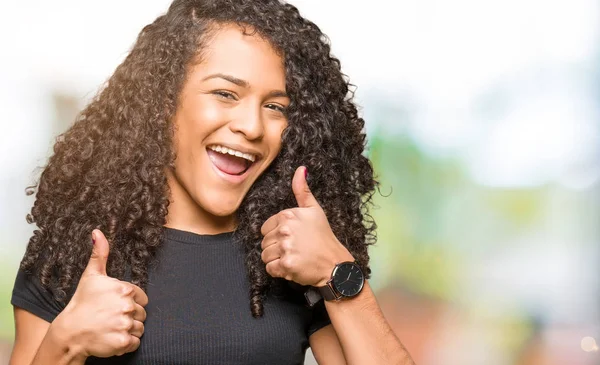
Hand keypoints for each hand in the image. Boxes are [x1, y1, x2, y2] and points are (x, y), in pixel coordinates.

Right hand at [52, 229, 147, 358]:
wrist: (69, 332)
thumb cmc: (82, 303)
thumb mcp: (91, 276)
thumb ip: (99, 254)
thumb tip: (98, 232)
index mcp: (124, 289)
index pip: (142, 298)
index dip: (131, 302)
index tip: (115, 306)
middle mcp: (127, 306)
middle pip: (142, 313)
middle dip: (129, 317)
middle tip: (112, 318)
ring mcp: (125, 324)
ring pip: (140, 328)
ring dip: (129, 330)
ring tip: (112, 328)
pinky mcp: (123, 342)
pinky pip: (136, 343)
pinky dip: (127, 343)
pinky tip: (113, 338)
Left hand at [260, 166, 353, 286]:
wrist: (335, 263)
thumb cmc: (324, 236)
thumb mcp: (314, 210)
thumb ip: (302, 190)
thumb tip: (301, 169)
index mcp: (288, 215)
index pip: (265, 228)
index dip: (276, 235)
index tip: (291, 238)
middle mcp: (285, 230)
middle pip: (264, 242)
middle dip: (276, 248)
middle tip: (294, 249)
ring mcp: (285, 248)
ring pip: (265, 255)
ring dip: (276, 260)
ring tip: (293, 257)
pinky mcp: (286, 265)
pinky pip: (270, 268)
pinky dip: (278, 271)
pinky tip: (291, 267)